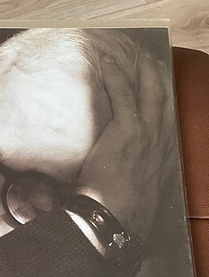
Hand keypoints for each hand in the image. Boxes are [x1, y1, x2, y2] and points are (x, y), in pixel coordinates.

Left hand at [76, 53, 174, 241]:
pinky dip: (115, 76)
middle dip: (157, 77)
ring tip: (131, 56)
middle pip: (164, 99)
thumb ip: (138, 180)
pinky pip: (122, 94)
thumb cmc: (123, 213)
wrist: (116, 220)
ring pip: (149, 91)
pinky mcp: (128, 130)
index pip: (169, 120)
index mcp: (165, 157)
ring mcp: (147, 134)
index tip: (161, 87)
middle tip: (149, 61)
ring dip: (141, 70)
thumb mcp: (140, 195)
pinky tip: (107, 63)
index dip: (165, 100)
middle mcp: (162, 142)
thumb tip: (127, 180)